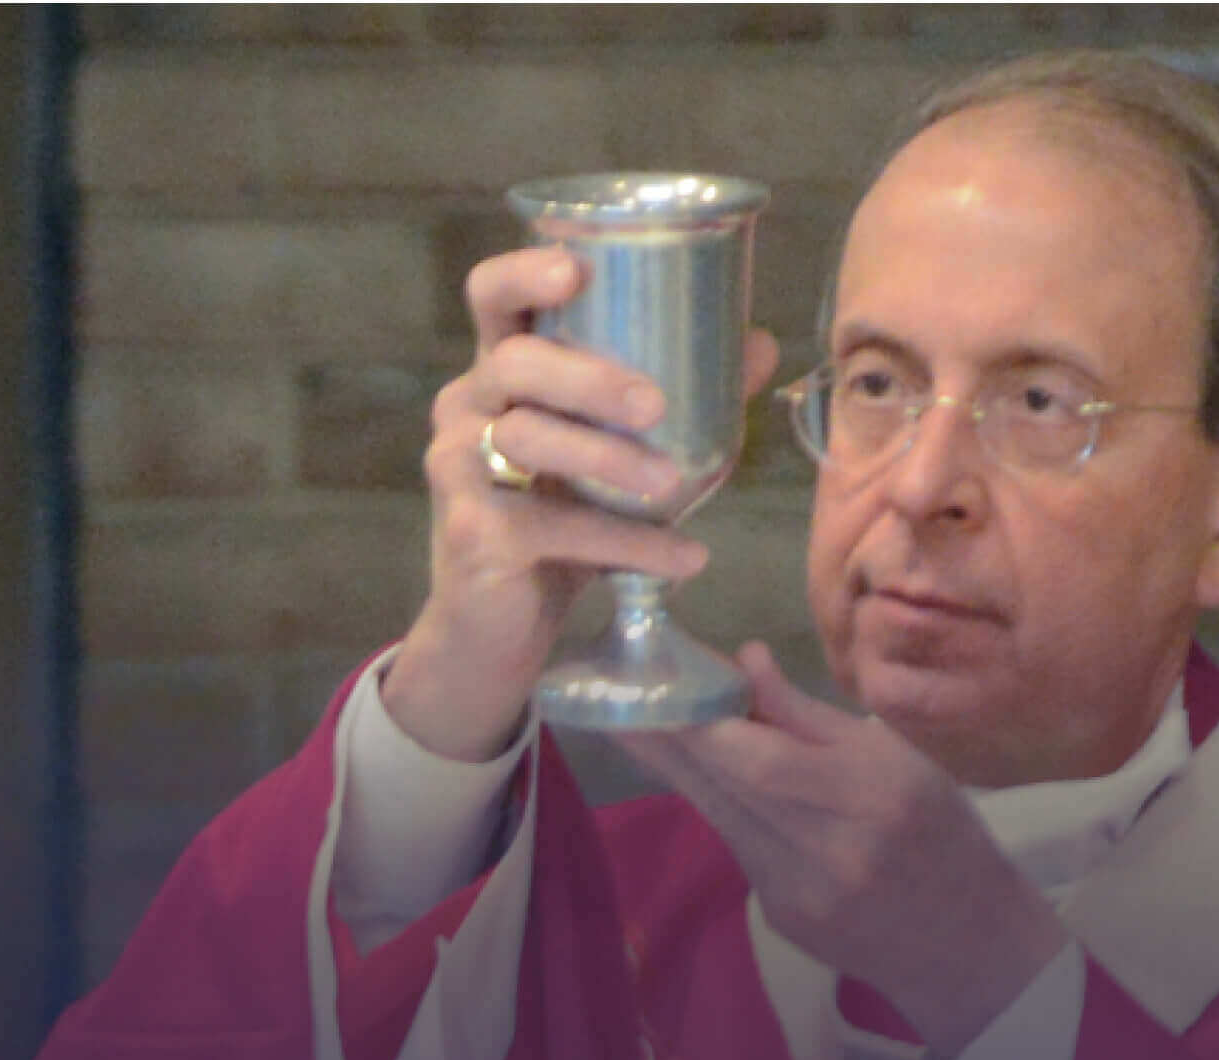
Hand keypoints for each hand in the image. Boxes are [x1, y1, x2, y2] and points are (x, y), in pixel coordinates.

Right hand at [380, 243, 776, 762]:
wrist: (496, 633)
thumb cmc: (558, 532)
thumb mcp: (615, 462)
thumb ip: (678, 406)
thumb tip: (759, 343)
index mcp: (497, 373)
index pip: (492, 298)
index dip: (524, 273)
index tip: (577, 268)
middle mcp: (465, 407)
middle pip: (518, 364)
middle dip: (590, 377)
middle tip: (654, 404)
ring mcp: (459, 469)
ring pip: (532, 441)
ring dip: (611, 461)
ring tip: (675, 485)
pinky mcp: (473, 534)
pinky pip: (557, 529)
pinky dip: (631, 545)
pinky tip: (687, 559)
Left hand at [628, 647, 1069, 1057]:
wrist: (964, 946)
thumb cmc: (941, 835)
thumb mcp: (897, 758)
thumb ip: (811, 717)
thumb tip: (744, 662)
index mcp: (863, 799)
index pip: (756, 759)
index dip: (695, 721)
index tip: (652, 679)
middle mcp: (822, 851)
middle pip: (721, 788)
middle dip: (664, 737)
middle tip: (612, 693)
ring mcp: (794, 893)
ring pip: (719, 816)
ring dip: (680, 769)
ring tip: (640, 722)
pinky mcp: (779, 917)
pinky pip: (739, 847)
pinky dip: (721, 808)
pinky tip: (708, 778)